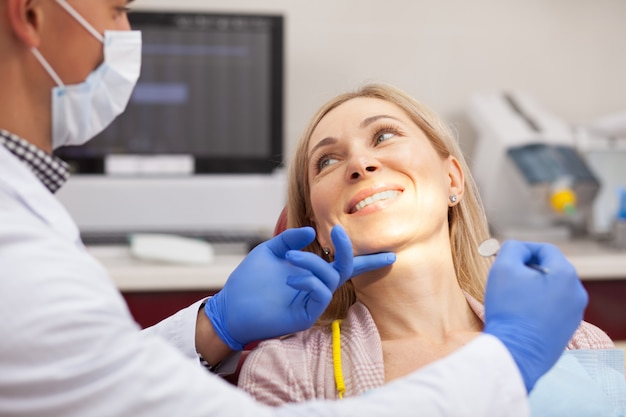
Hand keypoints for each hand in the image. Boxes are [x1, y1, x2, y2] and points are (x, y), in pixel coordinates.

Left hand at [203, 225, 394, 349]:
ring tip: (291, 258)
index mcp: (311, 271)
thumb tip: (312, 232)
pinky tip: (291, 279)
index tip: (390, 254)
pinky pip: (320, 295)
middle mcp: (316, 285)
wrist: (231, 305)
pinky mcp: (306, 315)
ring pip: (330, 278)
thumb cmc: (249, 280)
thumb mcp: (270, 251)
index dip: (367, 260)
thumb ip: (290, 239)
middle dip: (348, 250)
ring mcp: (312, 301)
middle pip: (346, 269)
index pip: (344, 264)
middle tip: (339, 232)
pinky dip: (310, 282)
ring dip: (313, 263)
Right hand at [482, 240, 587, 391]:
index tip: (503, 257)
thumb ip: (512, 248)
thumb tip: (518, 249)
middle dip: (527, 270)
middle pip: (550, 270)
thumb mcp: (503, 268)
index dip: (522, 249)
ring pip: (552, 289)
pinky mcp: (568, 330)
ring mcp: (575, 314)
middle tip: (506, 278)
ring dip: (532, 288)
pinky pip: (552, 308)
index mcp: (566, 275)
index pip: (545, 249)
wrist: (515, 353)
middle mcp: (577, 293)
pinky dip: (537, 306)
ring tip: (511, 298)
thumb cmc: (508, 309)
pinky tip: (519, 314)